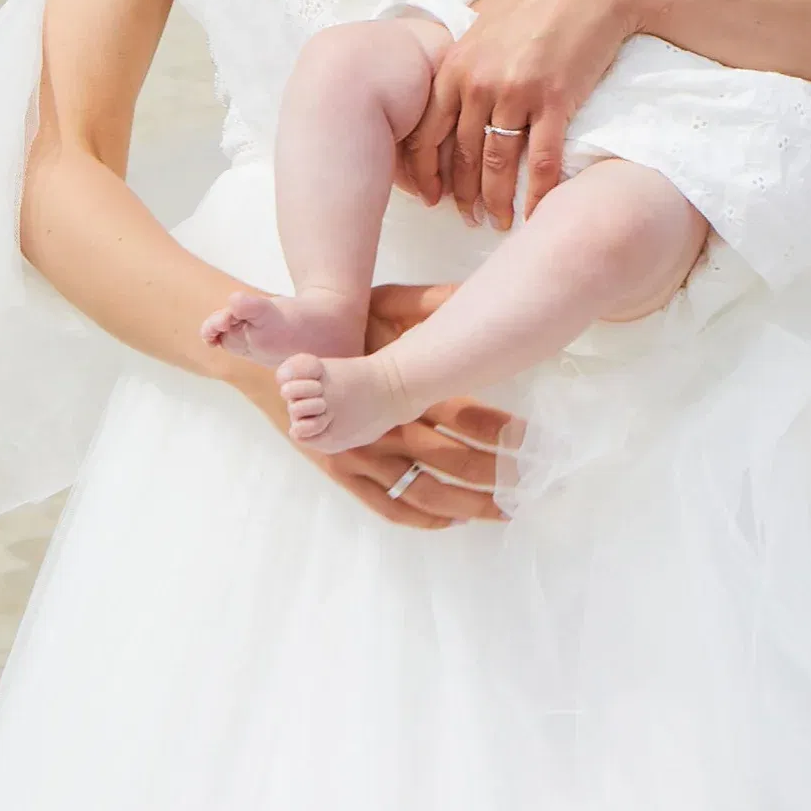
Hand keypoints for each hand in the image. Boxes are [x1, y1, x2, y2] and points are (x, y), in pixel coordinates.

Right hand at [237, 284, 512, 527]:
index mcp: (400, 386)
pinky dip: (422, 517)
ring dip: (467, 503)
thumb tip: (472, 291)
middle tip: (531, 480)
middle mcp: (385, 427)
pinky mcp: (344, 473)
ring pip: (424, 490)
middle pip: (450, 459)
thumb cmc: (341, 328)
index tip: (531, 438)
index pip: (462, 414)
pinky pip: (387, 505)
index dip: (499, 428)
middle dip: (494, 473)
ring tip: (504, 508)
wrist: (279, 355)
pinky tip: (453, 519)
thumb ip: (428, 302)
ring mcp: (363, 456)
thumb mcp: (383, 304)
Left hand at [400, 0, 638, 231]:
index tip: (429, 193)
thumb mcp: (489, 12)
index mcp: (457, 63)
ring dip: (497, 200)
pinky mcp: (555, 100)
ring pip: (499, 163)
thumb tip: (453, 63)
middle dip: (461, 193)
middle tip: (466, 219)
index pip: (428, 128)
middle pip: (462, 153)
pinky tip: (537, 211)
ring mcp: (517, 93)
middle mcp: (480, 82)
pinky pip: (543, 159)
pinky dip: (539, 191)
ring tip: (498, 222)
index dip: (426, 168)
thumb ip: (468, 46)